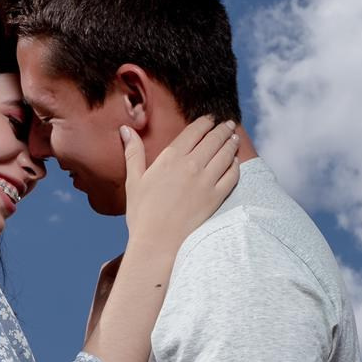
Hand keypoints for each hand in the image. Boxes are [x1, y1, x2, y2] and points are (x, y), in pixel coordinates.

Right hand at [122, 116, 240, 253]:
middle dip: (222, 129)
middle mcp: (191, 165)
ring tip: (234, 138)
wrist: (157, 243)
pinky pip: (231, 176)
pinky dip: (235, 166)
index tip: (210, 119)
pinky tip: (235, 163)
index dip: (205, 122)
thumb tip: (126, 129)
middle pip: (213, 139)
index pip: (194, 131)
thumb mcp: (134, 181)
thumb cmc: (141, 214)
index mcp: (170, 157)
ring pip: (225, 154)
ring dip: (231, 143)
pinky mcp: (216, 197)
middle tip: (229, 124)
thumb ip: (133, 153)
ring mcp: (206, 181)